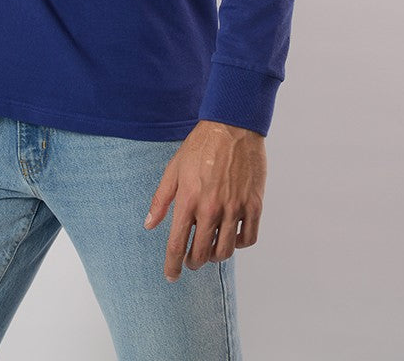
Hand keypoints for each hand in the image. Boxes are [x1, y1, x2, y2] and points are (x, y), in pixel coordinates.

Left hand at [144, 120, 265, 281]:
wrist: (232, 127)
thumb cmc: (200, 146)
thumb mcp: (174, 169)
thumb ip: (161, 199)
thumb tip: (149, 225)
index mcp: (189, 200)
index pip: (178, 244)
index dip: (172, 265)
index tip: (171, 276)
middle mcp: (212, 208)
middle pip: (202, 254)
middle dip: (193, 263)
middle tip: (191, 260)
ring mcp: (235, 208)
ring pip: (225, 251)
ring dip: (215, 256)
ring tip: (210, 247)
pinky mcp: (254, 205)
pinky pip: (248, 238)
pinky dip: (239, 243)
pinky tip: (231, 236)